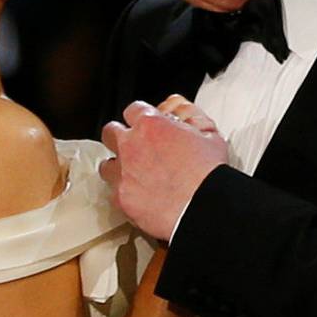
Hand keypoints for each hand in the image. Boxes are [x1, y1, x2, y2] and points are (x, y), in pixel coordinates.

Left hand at [102, 99, 230, 241]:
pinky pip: (113, 194)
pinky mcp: (122, 199)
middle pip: (110, 133)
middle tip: (132, 148)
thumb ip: (191, 124)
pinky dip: (124, 194)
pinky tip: (137, 197)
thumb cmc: (209, 174)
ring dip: (117, 168)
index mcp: (150, 125)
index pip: (133, 110)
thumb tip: (186, 123)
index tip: (143, 126)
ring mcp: (123, 173)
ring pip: (106, 165)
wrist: (203, 206)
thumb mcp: (209, 135)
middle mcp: (131, 146)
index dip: (139, 118)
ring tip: (132, 176)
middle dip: (119, 138)